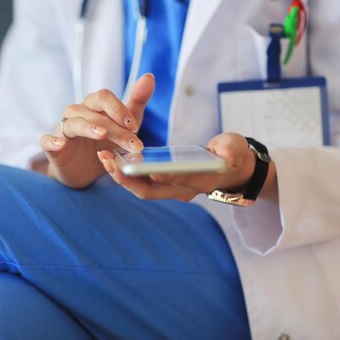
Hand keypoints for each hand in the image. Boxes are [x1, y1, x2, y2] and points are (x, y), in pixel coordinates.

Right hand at [40, 74, 155, 187]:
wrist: (85, 170)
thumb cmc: (105, 142)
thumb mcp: (125, 125)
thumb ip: (136, 102)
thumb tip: (149, 76)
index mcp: (93, 105)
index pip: (104, 97)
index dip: (119, 109)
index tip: (135, 127)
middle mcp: (77, 112)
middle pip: (93, 110)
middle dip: (115, 126)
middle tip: (132, 142)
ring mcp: (63, 128)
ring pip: (75, 123)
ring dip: (90, 128)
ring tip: (102, 135)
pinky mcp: (53, 147)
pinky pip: (47, 141)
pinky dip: (52, 141)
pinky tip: (60, 144)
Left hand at [97, 133, 261, 201]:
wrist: (231, 168)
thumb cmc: (233, 155)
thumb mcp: (235, 149)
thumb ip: (230, 150)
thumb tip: (225, 154)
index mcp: (202, 180)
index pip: (179, 181)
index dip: (165, 176)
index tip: (148, 169)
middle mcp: (183, 190)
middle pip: (151, 190)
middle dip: (129, 179)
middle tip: (110, 163)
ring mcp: (172, 189)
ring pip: (142, 188)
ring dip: (122, 176)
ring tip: (104, 158)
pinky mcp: (163, 183)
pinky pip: (140, 182)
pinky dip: (126, 172)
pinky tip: (112, 158)